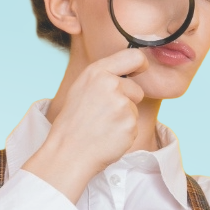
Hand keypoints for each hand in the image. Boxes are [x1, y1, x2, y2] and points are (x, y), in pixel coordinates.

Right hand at [22, 48, 148, 202]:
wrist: (68, 152)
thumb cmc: (73, 122)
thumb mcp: (82, 88)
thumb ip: (104, 77)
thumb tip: (130, 70)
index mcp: (97, 72)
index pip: (133, 57)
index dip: (140, 64)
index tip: (140, 70)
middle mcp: (110, 84)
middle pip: (137, 89)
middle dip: (128, 100)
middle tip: (105, 113)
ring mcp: (121, 104)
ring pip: (134, 109)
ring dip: (124, 119)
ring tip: (103, 126)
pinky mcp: (130, 124)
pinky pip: (134, 125)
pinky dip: (124, 132)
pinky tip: (107, 136)